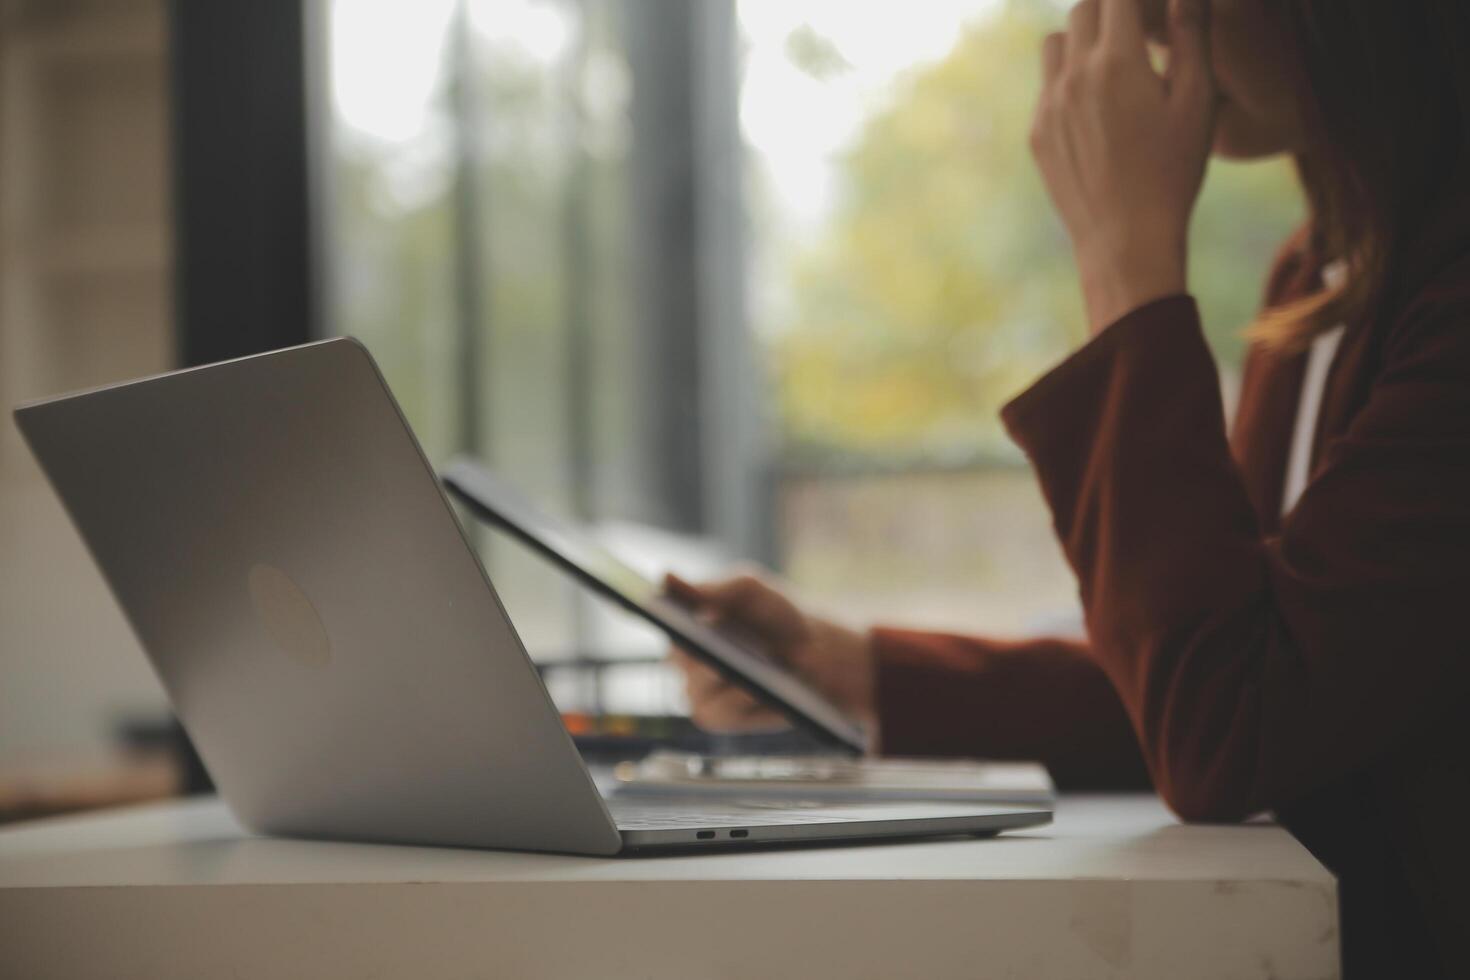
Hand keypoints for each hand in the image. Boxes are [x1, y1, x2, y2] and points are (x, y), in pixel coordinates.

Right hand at [664, 572, 876, 732]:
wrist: (818, 652)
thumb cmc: (777, 616)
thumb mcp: (751, 590)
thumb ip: (716, 586)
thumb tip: (668, 578)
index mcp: (686, 625)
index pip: (663, 620)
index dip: (662, 616)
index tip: (671, 612)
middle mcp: (686, 661)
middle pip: (677, 659)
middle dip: (696, 653)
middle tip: (709, 648)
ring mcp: (701, 692)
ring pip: (695, 692)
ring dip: (718, 681)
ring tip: (737, 672)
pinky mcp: (722, 717)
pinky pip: (718, 713)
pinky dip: (737, 702)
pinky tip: (754, 692)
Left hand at [1030, 0, 1217, 333]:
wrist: (1125, 240)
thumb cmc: (1172, 171)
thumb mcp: (1198, 101)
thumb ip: (1191, 35)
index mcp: (1116, 63)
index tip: (1156, 12)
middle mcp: (1073, 77)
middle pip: (1084, 9)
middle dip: (1113, 9)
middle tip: (1141, 31)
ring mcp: (1048, 107)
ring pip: (1056, 43)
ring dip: (1083, 40)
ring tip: (1115, 65)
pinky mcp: (1037, 134)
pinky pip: (1047, 87)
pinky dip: (1069, 82)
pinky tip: (1098, 110)